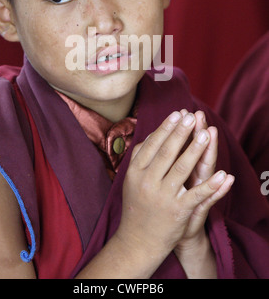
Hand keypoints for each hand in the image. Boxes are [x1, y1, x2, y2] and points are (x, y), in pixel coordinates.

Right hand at [115, 110, 232, 265]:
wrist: (138, 241)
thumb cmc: (137, 205)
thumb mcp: (131, 179)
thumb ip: (140, 156)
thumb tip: (153, 132)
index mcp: (135, 171)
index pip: (152, 144)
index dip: (166, 128)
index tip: (177, 113)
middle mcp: (147, 182)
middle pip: (167, 152)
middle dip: (181, 132)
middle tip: (192, 117)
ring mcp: (162, 196)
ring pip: (182, 168)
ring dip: (195, 150)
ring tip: (206, 134)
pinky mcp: (177, 211)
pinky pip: (197, 195)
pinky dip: (210, 185)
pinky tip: (223, 174)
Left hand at [177, 110, 233, 242]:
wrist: (172, 233)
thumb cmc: (168, 201)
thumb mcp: (168, 179)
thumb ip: (168, 160)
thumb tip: (159, 138)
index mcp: (182, 168)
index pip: (184, 144)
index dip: (184, 129)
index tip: (184, 111)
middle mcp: (192, 176)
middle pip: (195, 150)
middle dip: (195, 133)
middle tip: (198, 114)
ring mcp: (197, 191)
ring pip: (205, 168)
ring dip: (209, 151)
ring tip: (212, 132)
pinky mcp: (199, 209)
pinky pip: (209, 197)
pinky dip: (219, 189)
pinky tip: (228, 178)